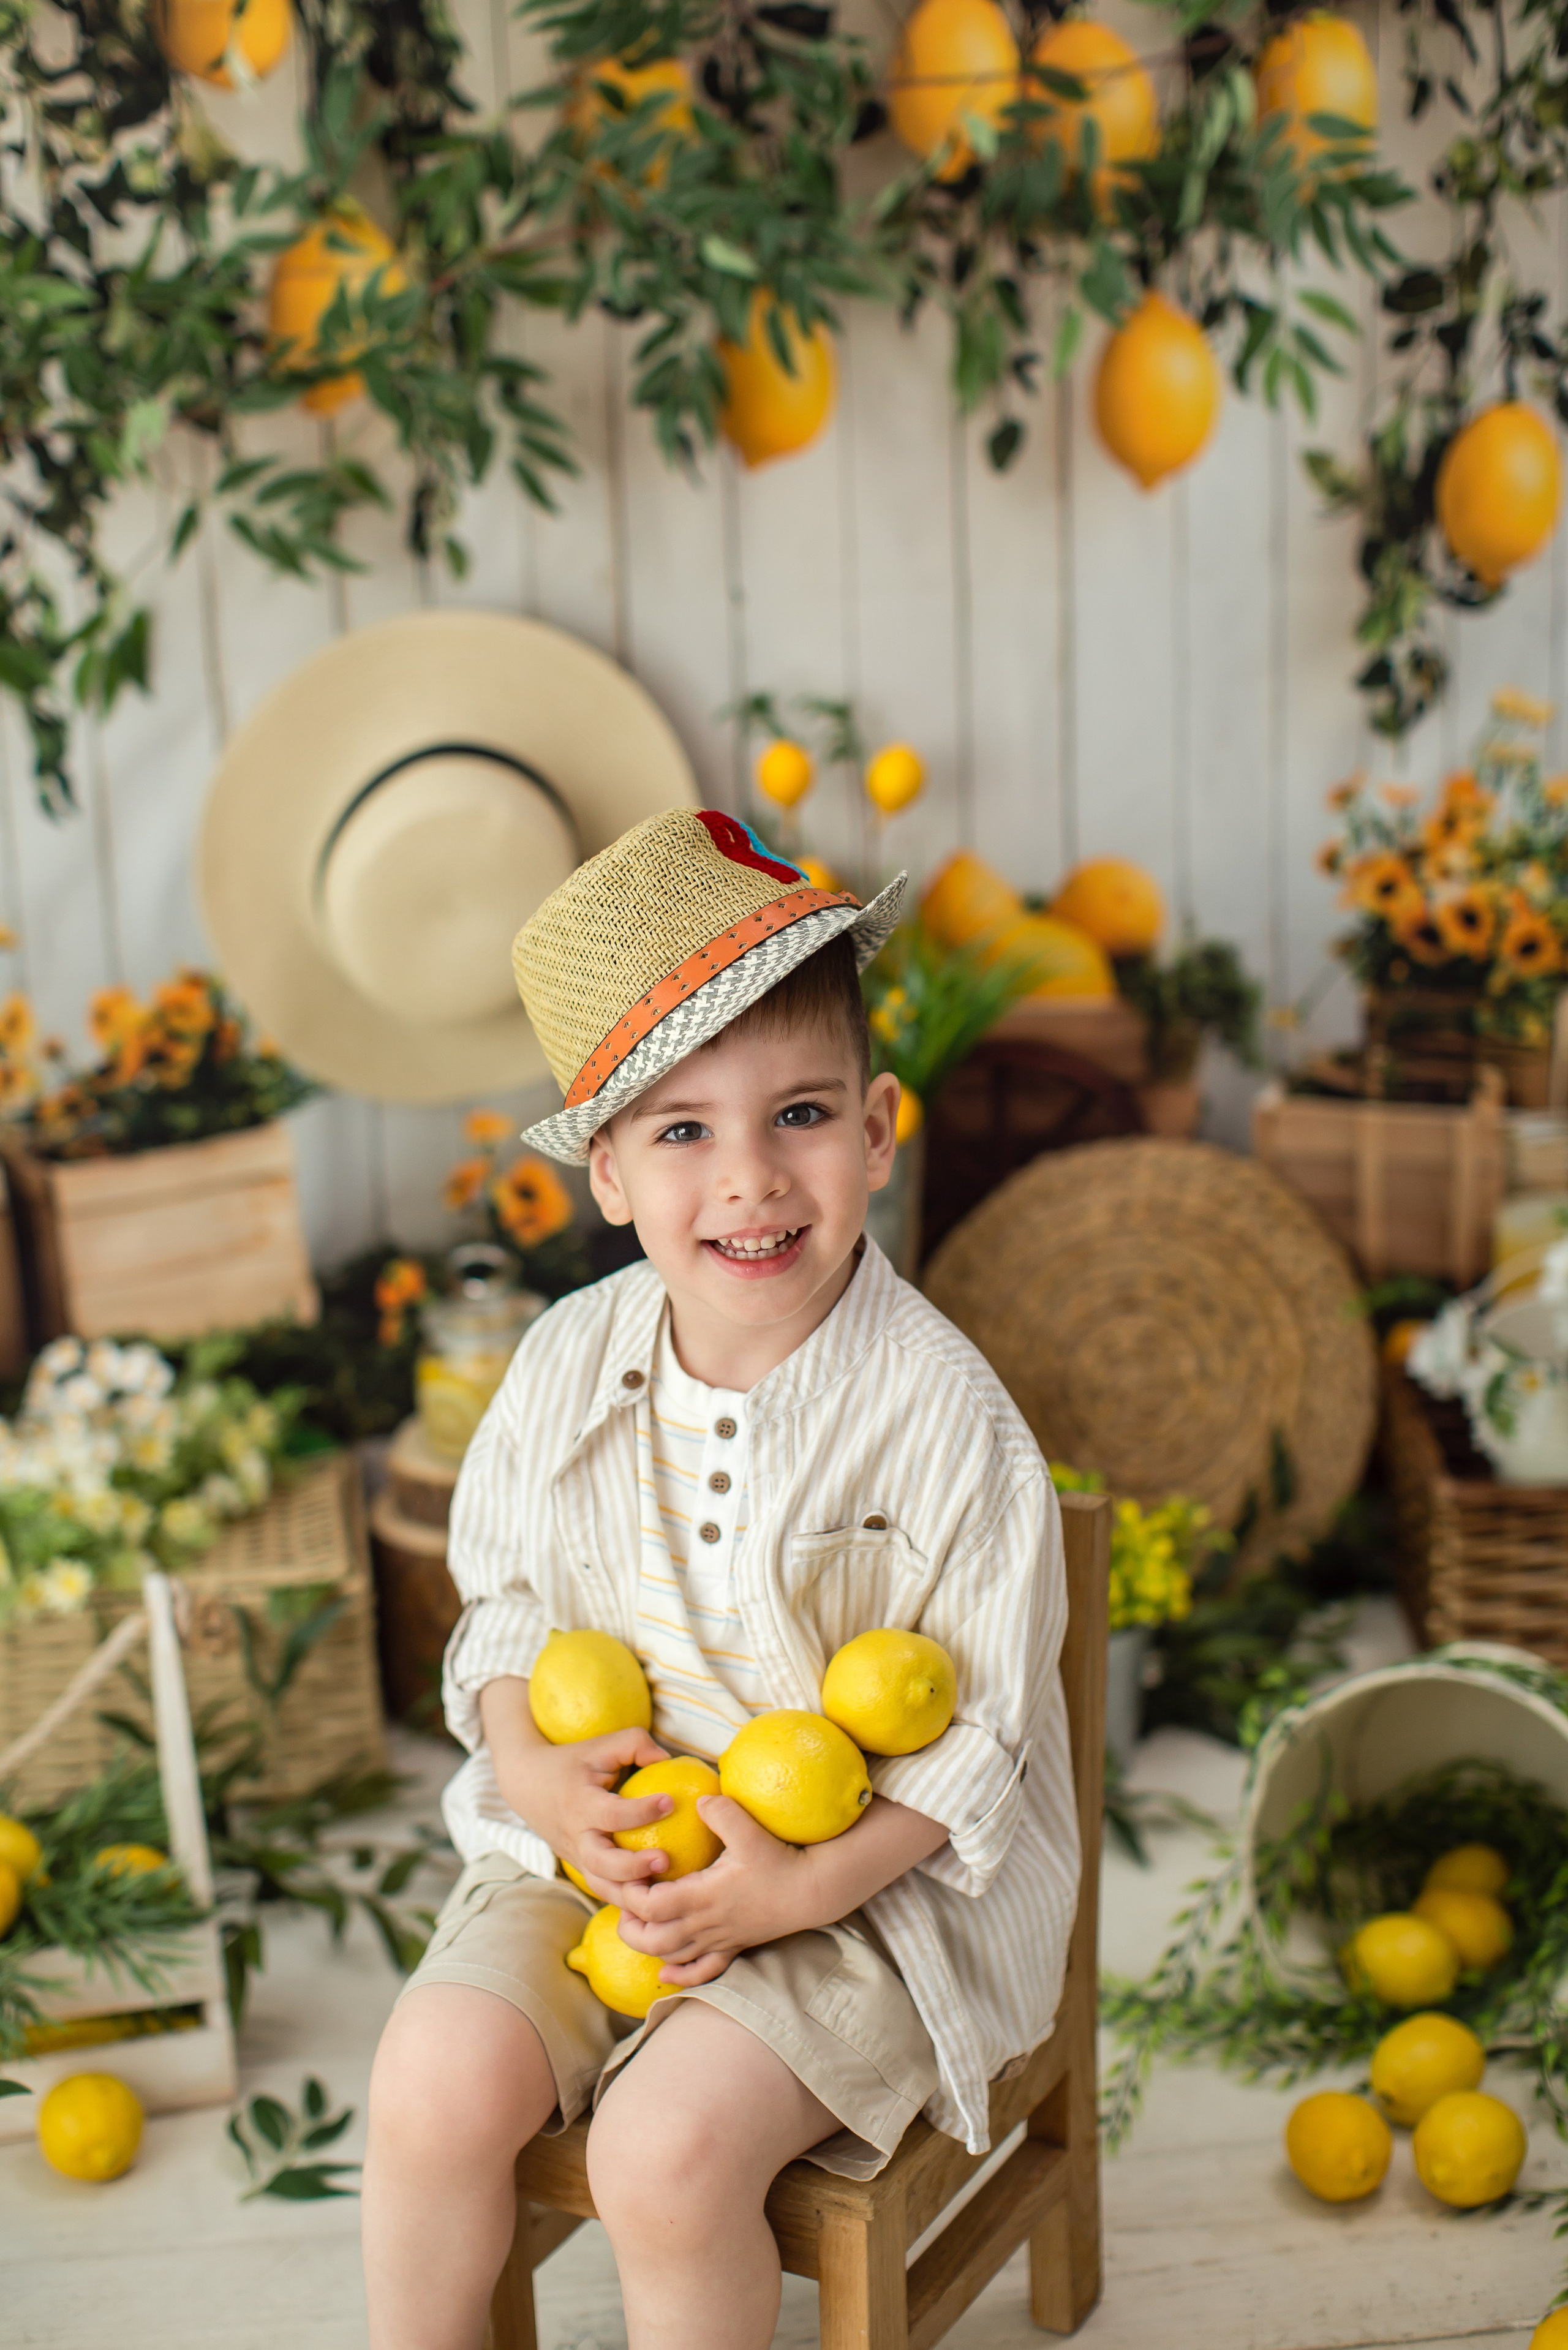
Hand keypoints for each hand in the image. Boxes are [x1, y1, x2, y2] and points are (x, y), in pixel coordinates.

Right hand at [497, 1725, 676, 1903]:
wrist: (527, 1785)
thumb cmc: (573, 1762)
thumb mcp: (601, 1744)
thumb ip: (636, 1744)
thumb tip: (670, 1760)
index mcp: (580, 1804)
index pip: (611, 1814)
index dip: (641, 1811)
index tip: (670, 1801)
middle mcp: (577, 1836)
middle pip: (601, 1863)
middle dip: (633, 1867)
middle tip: (664, 1860)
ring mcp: (577, 1857)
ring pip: (602, 1887)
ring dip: (631, 1895)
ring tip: (663, 1890)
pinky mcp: (582, 1868)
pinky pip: (604, 1890)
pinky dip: (626, 1901)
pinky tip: (654, 1900)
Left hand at [613, 1795, 817, 1986]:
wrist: (811, 1891)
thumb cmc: (780, 1861)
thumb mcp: (750, 1831)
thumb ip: (722, 1812)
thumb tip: (697, 1798)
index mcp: (704, 1896)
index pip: (652, 1907)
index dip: (633, 1894)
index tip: (629, 1874)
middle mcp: (707, 1923)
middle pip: (653, 1940)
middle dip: (629, 1925)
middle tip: (623, 1901)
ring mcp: (719, 1939)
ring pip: (672, 1956)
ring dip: (648, 1944)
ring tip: (638, 1922)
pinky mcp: (733, 1945)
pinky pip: (702, 1971)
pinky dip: (680, 1973)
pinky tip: (666, 1969)